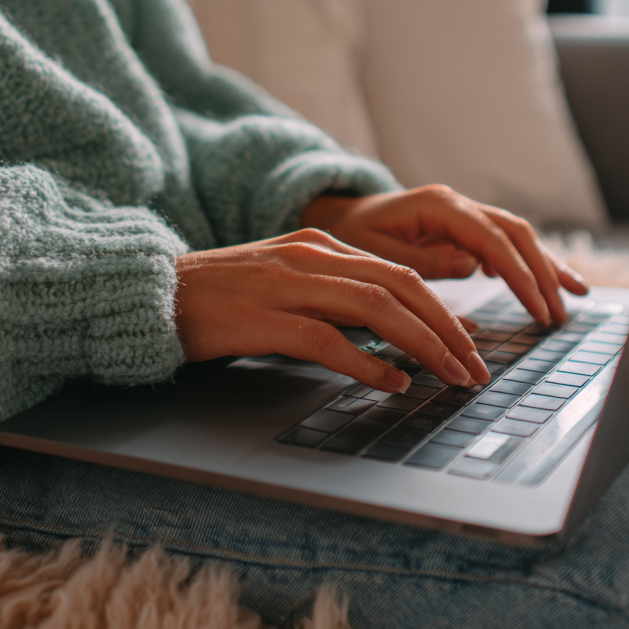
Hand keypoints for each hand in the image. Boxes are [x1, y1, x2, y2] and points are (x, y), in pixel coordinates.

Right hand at [174, 229, 490, 394]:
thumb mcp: (285, 286)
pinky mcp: (263, 319)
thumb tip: (390, 335)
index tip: (470, 343)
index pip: (399, 273)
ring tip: (451, 377)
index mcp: (318, 247)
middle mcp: (309, 258)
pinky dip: (367, 362)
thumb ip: (333, 299)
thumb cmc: (219, 301)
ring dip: (423, 345)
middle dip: (447, 328)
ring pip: (375, 308)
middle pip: (400, 286)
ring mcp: (286, 285)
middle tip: (476, 367)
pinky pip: (328, 340)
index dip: (443, 309)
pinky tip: (392, 382)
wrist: (153, 296)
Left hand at [301, 185, 587, 325]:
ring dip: (545, 265)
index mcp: (437, 205)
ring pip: (516, 235)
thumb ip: (422, 260)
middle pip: (515, 232)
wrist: (340, 215)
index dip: (520, 275)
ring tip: (574, 296)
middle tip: (560, 314)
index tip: (539, 308)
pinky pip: (503, 243)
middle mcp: (456, 203)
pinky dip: (525, 263)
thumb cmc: (352, 235)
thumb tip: (472, 265)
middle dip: (543, 273)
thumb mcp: (375, 253)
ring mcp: (462, 213)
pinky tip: (539, 287)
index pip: (493, 239)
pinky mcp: (463, 227)